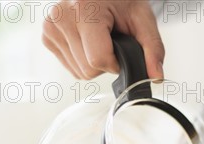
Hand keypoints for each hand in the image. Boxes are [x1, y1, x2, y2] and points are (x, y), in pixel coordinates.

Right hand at [42, 0, 163, 78]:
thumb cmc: (122, 0)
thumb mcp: (142, 19)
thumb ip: (153, 49)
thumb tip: (156, 76)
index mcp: (83, 9)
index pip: (98, 59)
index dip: (116, 62)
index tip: (122, 48)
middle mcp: (61, 17)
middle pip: (88, 70)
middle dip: (106, 62)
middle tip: (112, 39)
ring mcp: (51, 27)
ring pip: (80, 73)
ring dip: (95, 63)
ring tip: (101, 38)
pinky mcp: (47, 36)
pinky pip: (71, 68)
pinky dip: (84, 60)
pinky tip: (89, 41)